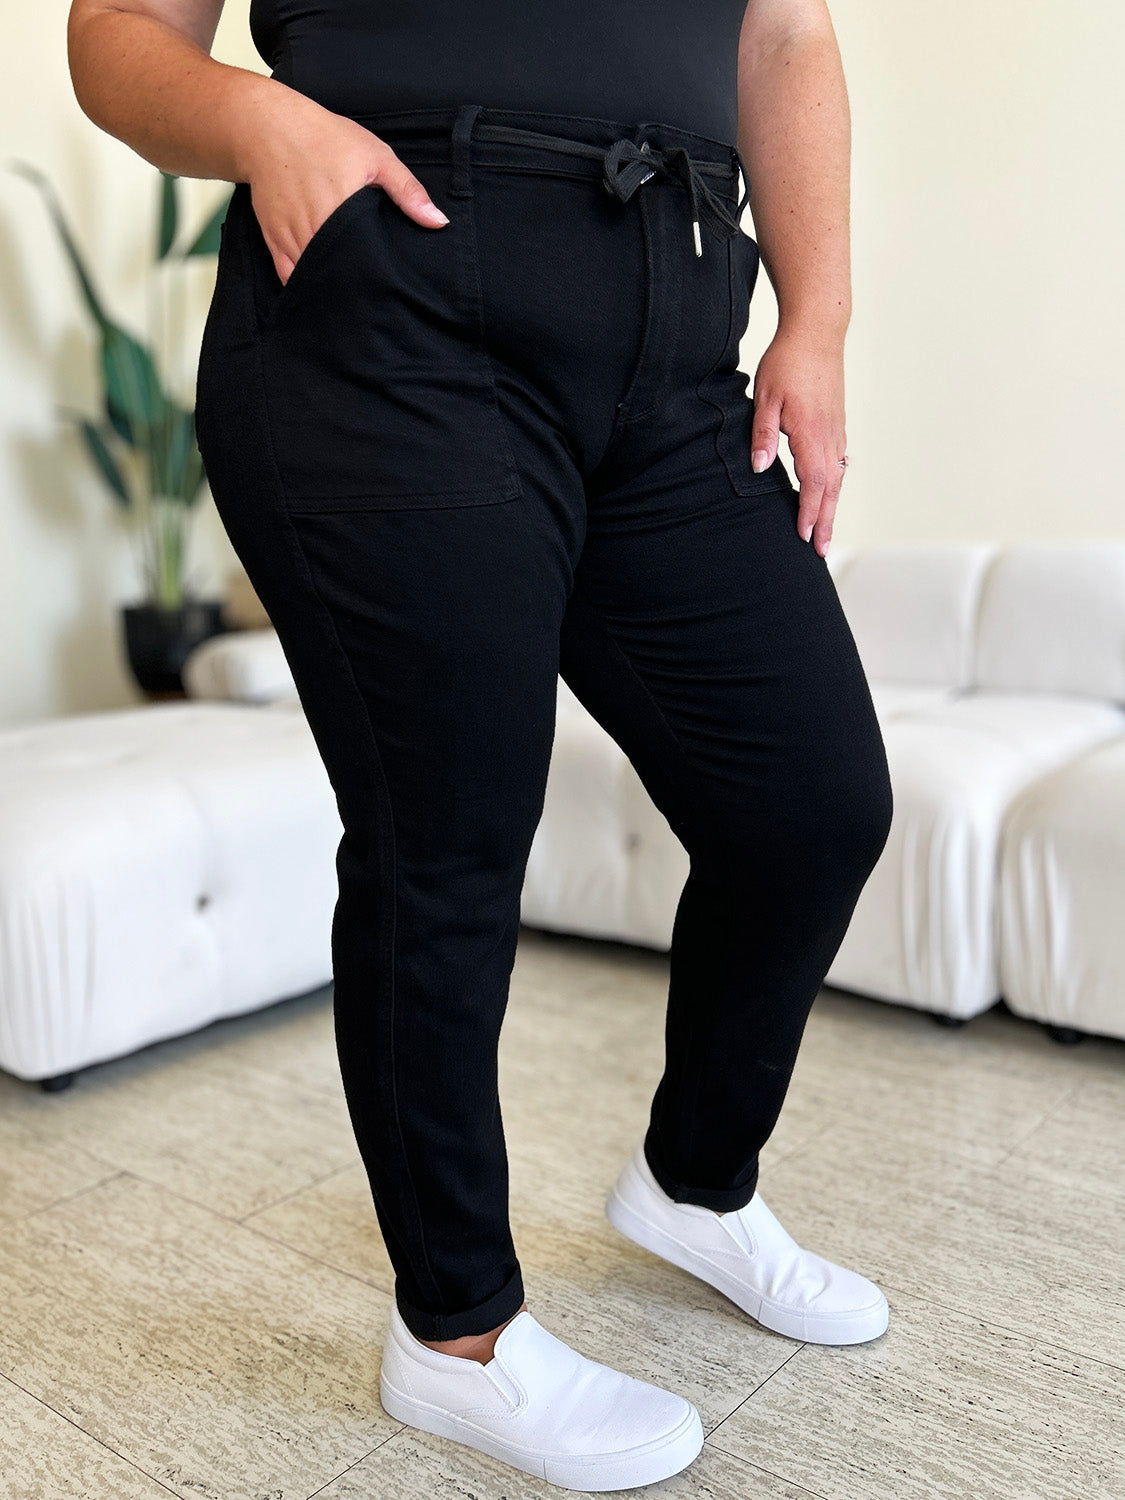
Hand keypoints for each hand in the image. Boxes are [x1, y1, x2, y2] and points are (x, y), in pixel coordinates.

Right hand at [240, 88, 448, 286]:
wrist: (267, 128)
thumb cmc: (324, 138)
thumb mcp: (375, 155)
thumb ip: (407, 191)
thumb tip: (437, 222)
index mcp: (342, 211)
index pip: (363, 262)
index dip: (376, 279)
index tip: (390, 287)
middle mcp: (314, 230)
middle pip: (339, 275)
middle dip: (356, 288)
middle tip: (376, 298)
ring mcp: (291, 238)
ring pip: (314, 279)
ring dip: (332, 289)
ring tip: (352, 300)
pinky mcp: (274, 240)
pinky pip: (289, 276)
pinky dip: (305, 286)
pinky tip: (323, 292)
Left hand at [749, 329, 847, 557]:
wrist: (817, 333)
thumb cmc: (787, 363)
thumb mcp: (764, 398)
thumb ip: (762, 435)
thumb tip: (759, 468)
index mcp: (810, 432)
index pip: (813, 482)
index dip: (809, 511)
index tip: (804, 536)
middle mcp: (829, 435)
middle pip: (831, 488)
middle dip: (826, 521)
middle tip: (822, 551)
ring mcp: (837, 430)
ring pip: (838, 477)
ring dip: (832, 507)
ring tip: (826, 532)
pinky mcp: (837, 424)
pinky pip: (839, 463)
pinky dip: (834, 487)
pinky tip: (829, 496)